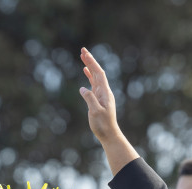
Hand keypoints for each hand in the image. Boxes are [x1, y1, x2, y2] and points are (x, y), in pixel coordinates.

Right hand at [79, 47, 138, 174]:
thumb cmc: (103, 125)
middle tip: (82, 51)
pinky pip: (94, 85)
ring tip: (83, 58)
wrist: (109, 134)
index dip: (92, 62)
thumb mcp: (95, 112)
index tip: (85, 53)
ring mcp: (101, 95)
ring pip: (95, 77)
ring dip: (89, 67)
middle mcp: (104, 91)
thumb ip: (89, 99)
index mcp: (105, 92)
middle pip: (97, 72)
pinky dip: (89, 77)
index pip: (98, 73)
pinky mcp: (98, 100)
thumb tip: (83, 89)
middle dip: (90, 61)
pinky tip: (85, 74)